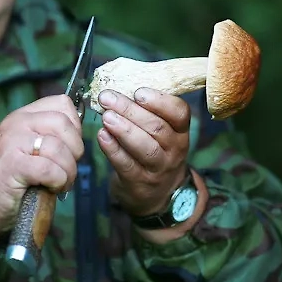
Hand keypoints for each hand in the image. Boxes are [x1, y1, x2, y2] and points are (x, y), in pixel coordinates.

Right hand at [0, 94, 83, 240]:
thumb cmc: (17, 177)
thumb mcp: (35, 148)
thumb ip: (54, 135)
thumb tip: (82, 132)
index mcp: (24, 115)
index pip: (61, 104)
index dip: (74, 127)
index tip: (70, 147)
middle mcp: (16, 123)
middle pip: (63, 123)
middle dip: (75, 149)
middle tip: (68, 168)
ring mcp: (11, 142)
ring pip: (58, 148)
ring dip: (68, 170)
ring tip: (61, 182)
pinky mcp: (11, 165)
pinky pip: (49, 169)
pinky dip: (58, 181)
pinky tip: (51, 188)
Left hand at [95, 87, 190, 216]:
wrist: (156, 196)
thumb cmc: (153, 152)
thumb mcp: (160, 133)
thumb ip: (146, 112)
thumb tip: (119, 86)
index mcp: (180, 132)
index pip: (179, 113)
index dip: (160, 101)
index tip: (138, 91)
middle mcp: (174, 150)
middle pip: (157, 128)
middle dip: (130, 110)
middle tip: (108, 97)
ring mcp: (158, 169)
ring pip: (145, 148)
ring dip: (124, 130)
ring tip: (106, 116)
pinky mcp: (140, 184)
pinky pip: (127, 165)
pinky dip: (113, 150)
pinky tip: (102, 136)